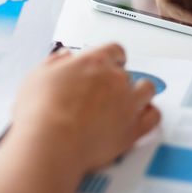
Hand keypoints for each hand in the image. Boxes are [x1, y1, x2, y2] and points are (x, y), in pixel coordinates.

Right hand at [11, 44, 159, 172]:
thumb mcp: (37, 76)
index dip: (111, 57)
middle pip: (126, 72)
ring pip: (146, 90)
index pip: (114, 50)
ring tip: (129, 100)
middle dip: (117, 80)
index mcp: (93, 61)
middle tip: (105, 91)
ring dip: (139, 92)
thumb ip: (54, 63)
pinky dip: (149, 115)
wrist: (52, 142)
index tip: (107, 63)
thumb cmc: (41, 111)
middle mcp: (115, 79)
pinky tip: (142, 117)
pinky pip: (153, 117)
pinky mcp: (133, 129)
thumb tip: (63, 58)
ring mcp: (127, 104)